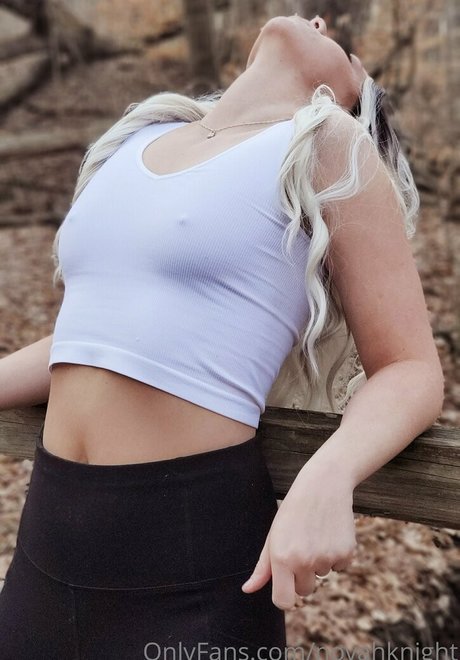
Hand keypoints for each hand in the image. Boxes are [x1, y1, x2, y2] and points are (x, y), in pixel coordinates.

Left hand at [240, 462, 356, 609]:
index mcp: (281, 558)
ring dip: (319, 561)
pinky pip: (339, 567)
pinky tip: (330, 533)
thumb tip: (247, 590)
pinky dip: (336, 554)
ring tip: (315, 533)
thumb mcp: (273, 535)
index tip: (286, 586)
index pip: (284, 601)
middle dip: (302, 574)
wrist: (323, 485)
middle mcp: (304, 561)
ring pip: (322, 576)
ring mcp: (326, 558)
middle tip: (301, 544)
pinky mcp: (346, 553)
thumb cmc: (293, 511)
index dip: (285, 596)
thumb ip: (262, 567)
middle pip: (304, 590)